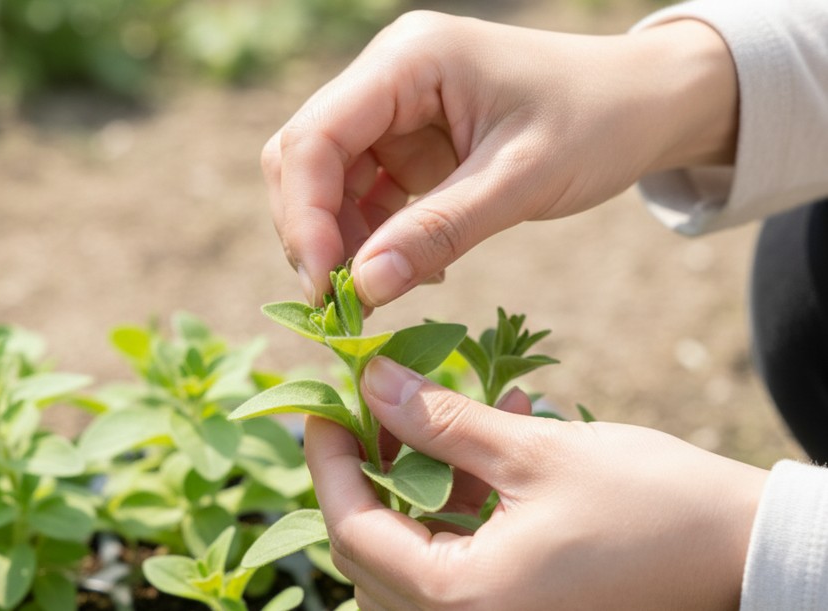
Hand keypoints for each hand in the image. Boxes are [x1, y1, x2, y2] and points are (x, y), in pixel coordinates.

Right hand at [263, 12, 737, 305]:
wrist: (646, 104)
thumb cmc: (598, 121)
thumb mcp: (520, 180)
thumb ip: (438, 232)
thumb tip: (363, 289)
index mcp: (409, 60)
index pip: (316, 136)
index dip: (305, 215)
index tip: (325, 288)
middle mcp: (389, 77)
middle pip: (307, 158)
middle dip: (316, 232)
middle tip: (346, 302)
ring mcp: (397, 110)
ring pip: (330, 183)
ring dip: (344, 243)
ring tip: (381, 294)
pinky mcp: (412, 144)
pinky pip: (368, 196)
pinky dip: (376, 240)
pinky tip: (410, 270)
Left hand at [304, 357, 765, 609]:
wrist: (744, 554)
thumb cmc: (649, 506)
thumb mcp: (532, 453)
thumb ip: (440, 420)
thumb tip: (372, 380)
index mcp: (463, 604)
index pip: (353, 531)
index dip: (330, 463)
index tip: (324, 407)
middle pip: (373, 553)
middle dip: (366, 474)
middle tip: (372, 409)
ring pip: (413, 558)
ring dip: (416, 487)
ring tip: (440, 420)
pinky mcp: (519, 610)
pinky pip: (459, 563)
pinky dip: (458, 507)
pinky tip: (485, 448)